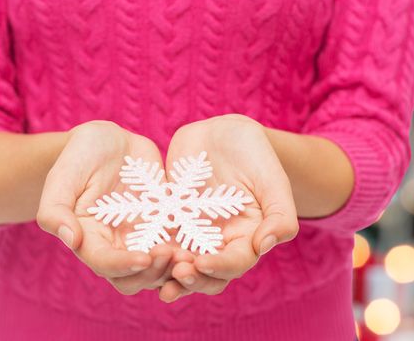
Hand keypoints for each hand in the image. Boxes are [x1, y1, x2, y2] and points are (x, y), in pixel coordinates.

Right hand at [36, 121, 174, 294]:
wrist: (109, 142)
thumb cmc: (80, 155)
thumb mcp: (63, 175)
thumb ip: (55, 209)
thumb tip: (70, 239)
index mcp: (87, 239)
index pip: (104, 264)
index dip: (123, 265)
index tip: (144, 256)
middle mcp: (114, 247)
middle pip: (134, 279)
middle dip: (153, 273)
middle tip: (172, 254)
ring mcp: (141, 240)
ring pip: (159, 271)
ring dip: (175, 269)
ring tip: (191, 253)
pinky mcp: (164, 228)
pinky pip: (180, 248)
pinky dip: (191, 251)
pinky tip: (206, 242)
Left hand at [158, 114, 298, 301]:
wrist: (224, 133)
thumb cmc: (256, 154)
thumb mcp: (273, 180)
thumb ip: (280, 214)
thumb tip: (266, 245)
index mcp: (247, 238)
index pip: (236, 263)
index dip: (220, 267)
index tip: (202, 263)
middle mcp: (219, 243)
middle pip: (206, 274)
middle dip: (191, 279)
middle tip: (176, 273)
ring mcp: (192, 234)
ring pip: (178, 264)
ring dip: (166, 272)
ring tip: (152, 270)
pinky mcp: (169, 221)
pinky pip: (156, 240)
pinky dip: (146, 249)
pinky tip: (133, 251)